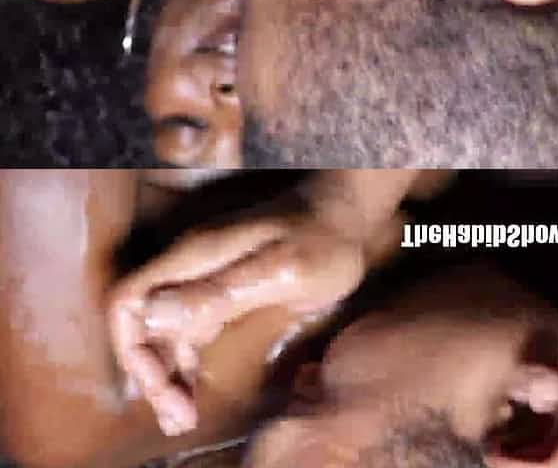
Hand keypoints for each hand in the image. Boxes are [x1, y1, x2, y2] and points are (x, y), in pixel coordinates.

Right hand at [107, 207, 367, 436]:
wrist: (346, 220)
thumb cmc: (322, 242)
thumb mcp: (282, 270)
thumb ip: (221, 291)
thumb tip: (155, 316)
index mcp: (196, 257)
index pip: (130, 301)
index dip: (133, 347)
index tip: (163, 389)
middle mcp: (191, 267)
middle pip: (142, 321)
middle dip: (151, 372)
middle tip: (177, 419)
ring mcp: (205, 278)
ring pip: (163, 331)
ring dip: (166, 376)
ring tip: (181, 419)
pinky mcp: (223, 290)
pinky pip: (189, 331)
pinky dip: (185, 364)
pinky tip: (192, 392)